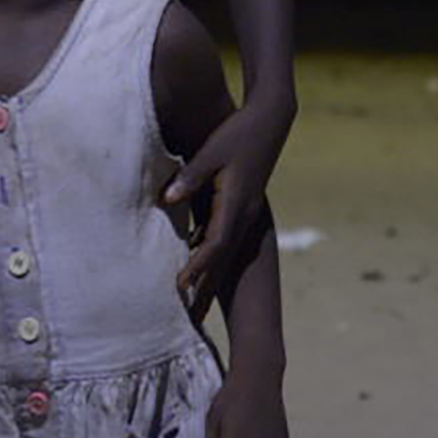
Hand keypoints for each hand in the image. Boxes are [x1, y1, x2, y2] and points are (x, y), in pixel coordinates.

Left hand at [166, 98, 289, 311]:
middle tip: (190, 316)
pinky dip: (213, 256)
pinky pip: (227, 238)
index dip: (197, 267)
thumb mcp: (211, 152)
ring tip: (195, 303)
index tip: (180, 287)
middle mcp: (245, 215)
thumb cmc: (238, 133)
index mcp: (236, 204)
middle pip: (222, 259)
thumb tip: (165, 197)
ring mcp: (247, 213)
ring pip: (226, 253)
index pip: (214, 244)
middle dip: (206, 287)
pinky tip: (197, 265)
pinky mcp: (244, 207)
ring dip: (211, 277)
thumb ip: (189, 176)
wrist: (271, 121)